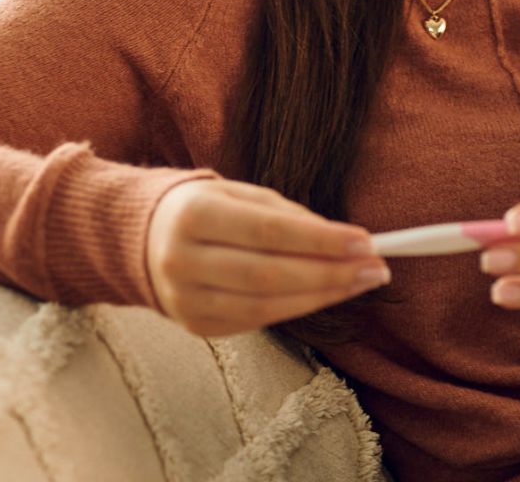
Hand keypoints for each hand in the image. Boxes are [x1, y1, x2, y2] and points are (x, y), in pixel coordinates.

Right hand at [145, 175, 390, 337]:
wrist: (143, 241)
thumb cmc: (205, 210)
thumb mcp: (239, 194)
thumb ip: (289, 215)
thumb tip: (344, 241)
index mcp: (194, 214)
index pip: (268, 230)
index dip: (320, 239)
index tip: (365, 241)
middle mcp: (182, 259)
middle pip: (269, 274)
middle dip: (330, 273)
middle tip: (375, 268)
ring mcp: (185, 299)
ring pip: (266, 305)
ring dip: (322, 296)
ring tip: (360, 282)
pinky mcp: (195, 325)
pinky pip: (256, 321)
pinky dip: (295, 309)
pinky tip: (324, 295)